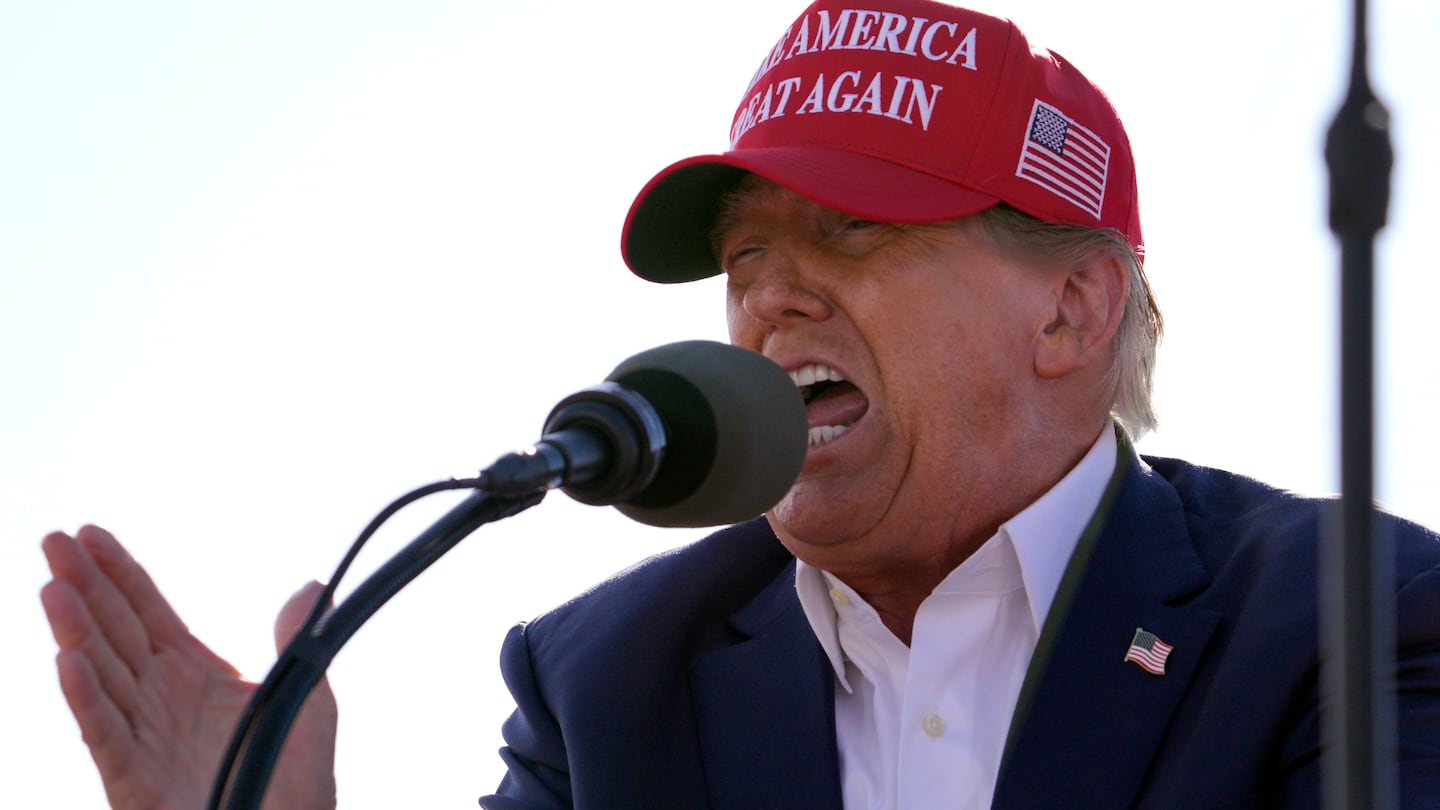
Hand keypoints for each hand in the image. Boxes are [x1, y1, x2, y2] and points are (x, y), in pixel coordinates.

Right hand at [41, 525, 338, 809]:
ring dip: (76, 631)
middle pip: (114, 631)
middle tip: (52, 539)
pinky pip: (105, 735)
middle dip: (84, 586)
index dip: (120, 573)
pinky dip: (85, 699)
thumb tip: (310, 585)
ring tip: (53, 587)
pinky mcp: (133, 781)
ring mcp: (143, 738)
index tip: (90, 532)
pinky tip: (67, 662)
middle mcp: (161, 699)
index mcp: (195, 674)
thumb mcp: (307, 698)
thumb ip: (297, 641)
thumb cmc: (296, 782)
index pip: (148, 612)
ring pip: (101, 675)